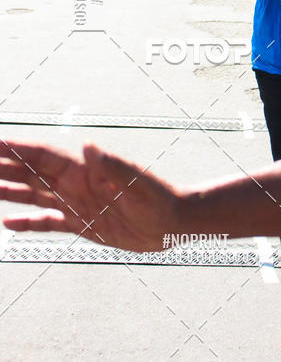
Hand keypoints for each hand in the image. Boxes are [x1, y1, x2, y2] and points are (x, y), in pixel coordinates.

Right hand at [0, 140, 180, 251]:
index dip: (17, 149)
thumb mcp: (136, 181)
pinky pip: (47, 222)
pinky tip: (8, 222)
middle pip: (31, 173)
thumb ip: (112, 165)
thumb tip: (91, 146)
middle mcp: (75, 184)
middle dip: (5, 166)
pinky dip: (27, 222)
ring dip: (10, 191)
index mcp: (84, 170)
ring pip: (34, 195)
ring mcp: (76, 204)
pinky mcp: (82, 224)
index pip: (42, 156)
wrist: (172, 223)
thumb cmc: (157, 198)